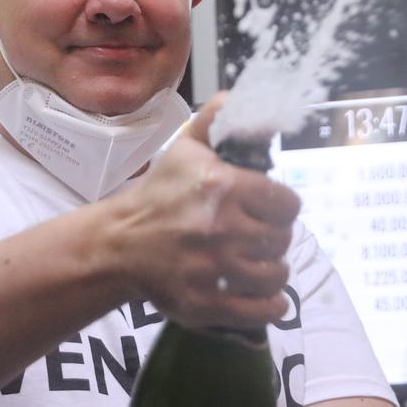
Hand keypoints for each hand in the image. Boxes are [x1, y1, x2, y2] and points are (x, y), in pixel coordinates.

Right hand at [108, 93, 298, 330]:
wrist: (118, 244)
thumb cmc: (157, 196)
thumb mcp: (183, 150)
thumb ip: (214, 120)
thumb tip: (237, 97)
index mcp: (224, 186)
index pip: (287, 203)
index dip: (281, 207)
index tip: (268, 211)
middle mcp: (223, 228)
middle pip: (282, 239)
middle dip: (273, 238)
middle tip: (257, 238)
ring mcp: (215, 269)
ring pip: (276, 274)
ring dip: (272, 271)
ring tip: (257, 265)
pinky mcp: (207, 303)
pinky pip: (264, 309)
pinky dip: (271, 305)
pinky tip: (264, 296)